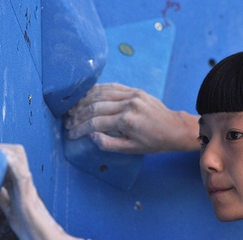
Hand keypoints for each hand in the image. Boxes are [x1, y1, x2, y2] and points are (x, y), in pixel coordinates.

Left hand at [0, 144, 66, 239]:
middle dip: (1, 148)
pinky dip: (14, 166)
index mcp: (20, 186)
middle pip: (17, 155)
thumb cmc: (32, 229)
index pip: (10, 161)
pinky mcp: (28, 198)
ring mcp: (27, 189)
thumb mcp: (11, 210)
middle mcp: (25, 184)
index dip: (0, 152)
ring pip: (19, 161)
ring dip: (5, 153)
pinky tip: (7, 161)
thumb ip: (3, 198)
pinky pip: (22, 177)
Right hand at [65, 83, 199, 153]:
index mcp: (127, 121)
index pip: (96, 123)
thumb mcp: (132, 149)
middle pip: (95, 106)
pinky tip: (87, 96)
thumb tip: (90, 135)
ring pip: (101, 93)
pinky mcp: (135, 90)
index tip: (70, 134)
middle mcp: (128, 104)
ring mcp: (132, 95)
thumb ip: (109, 143)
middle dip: (78, 115)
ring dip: (84, 101)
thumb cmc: (154, 142)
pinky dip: (97, 90)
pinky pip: (112, 87)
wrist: (175, 128)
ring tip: (73, 110)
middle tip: (68, 122)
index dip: (80, 128)